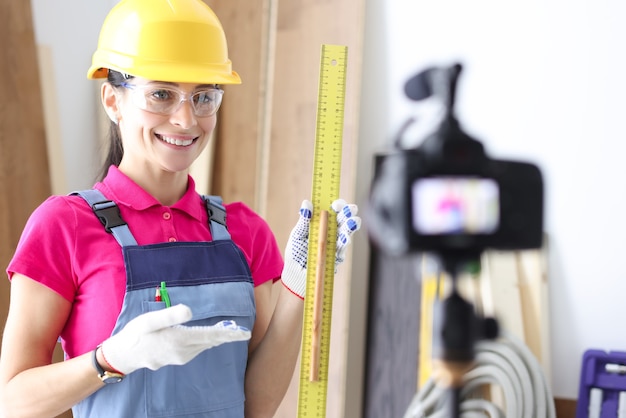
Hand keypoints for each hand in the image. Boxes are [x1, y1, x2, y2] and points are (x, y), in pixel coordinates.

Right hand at [100, 304, 250, 374]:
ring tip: (232, 332)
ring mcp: (181, 357)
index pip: (210, 336)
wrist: (124, 355)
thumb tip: (190, 311)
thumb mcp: (149, 321)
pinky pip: (198, 348)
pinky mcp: (178, 358)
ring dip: (218, 338)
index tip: (244, 333)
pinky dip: (208, 341)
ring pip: (205, 346)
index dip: (228, 334)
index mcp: (179, 340)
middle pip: (211, 342)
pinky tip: (211, 336)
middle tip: (244, 332)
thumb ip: (170, 315)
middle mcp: (183, 351)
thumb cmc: (136, 334)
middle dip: (227, 336)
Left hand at [281, 199, 360, 298]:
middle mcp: (331, 232)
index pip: (333, 211)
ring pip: (346, 233)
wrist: (295, 274)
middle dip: (348, 214)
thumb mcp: (298, 234)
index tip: (336, 204)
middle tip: (350, 210)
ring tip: (352, 221)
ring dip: (350, 227)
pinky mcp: (336, 257)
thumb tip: (306, 203)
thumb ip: (304, 220)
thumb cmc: (296, 252)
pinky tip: (345, 237)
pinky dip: (344, 242)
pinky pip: (342, 249)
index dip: (337, 206)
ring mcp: (335, 245)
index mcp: (322, 223)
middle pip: (343, 220)